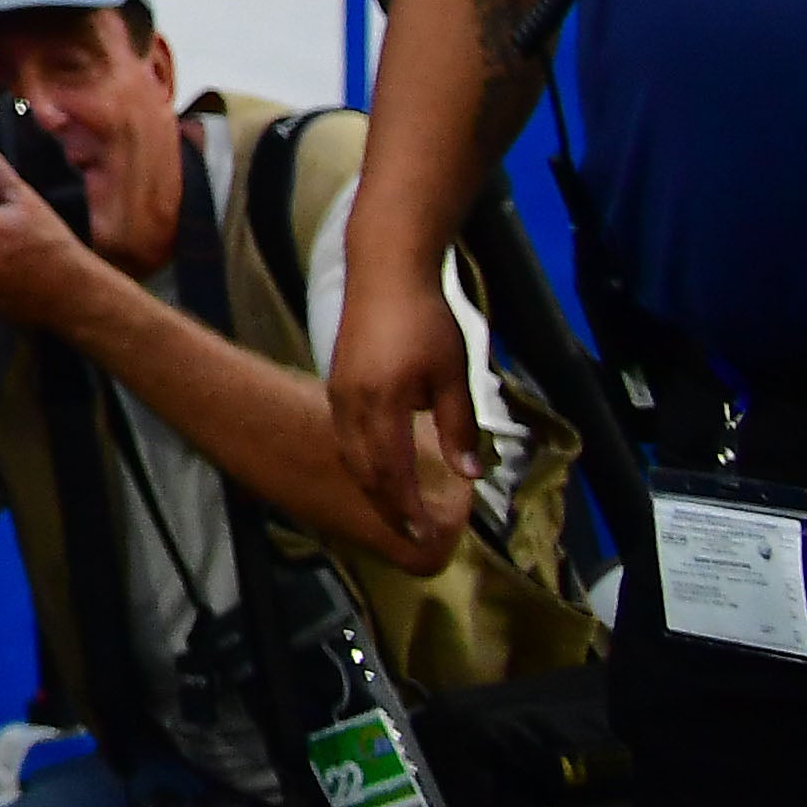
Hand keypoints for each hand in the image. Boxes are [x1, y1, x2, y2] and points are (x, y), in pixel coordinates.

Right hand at [329, 255, 484, 555]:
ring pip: (350, 454)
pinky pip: (345, 435)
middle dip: (388, 505)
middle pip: (364, 469)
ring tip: (397, 507)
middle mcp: (351, 404)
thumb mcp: (455, 375)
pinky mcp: (337, 382)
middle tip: (412, 532)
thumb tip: (469, 474)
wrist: (385, 271)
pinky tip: (378, 466)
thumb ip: (459, 427)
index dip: (408, 507)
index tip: (424, 535)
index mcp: (381, 405)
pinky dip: (362, 461)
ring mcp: (339, 392)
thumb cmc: (426, 320)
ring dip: (373, 485)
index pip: (391, 471)